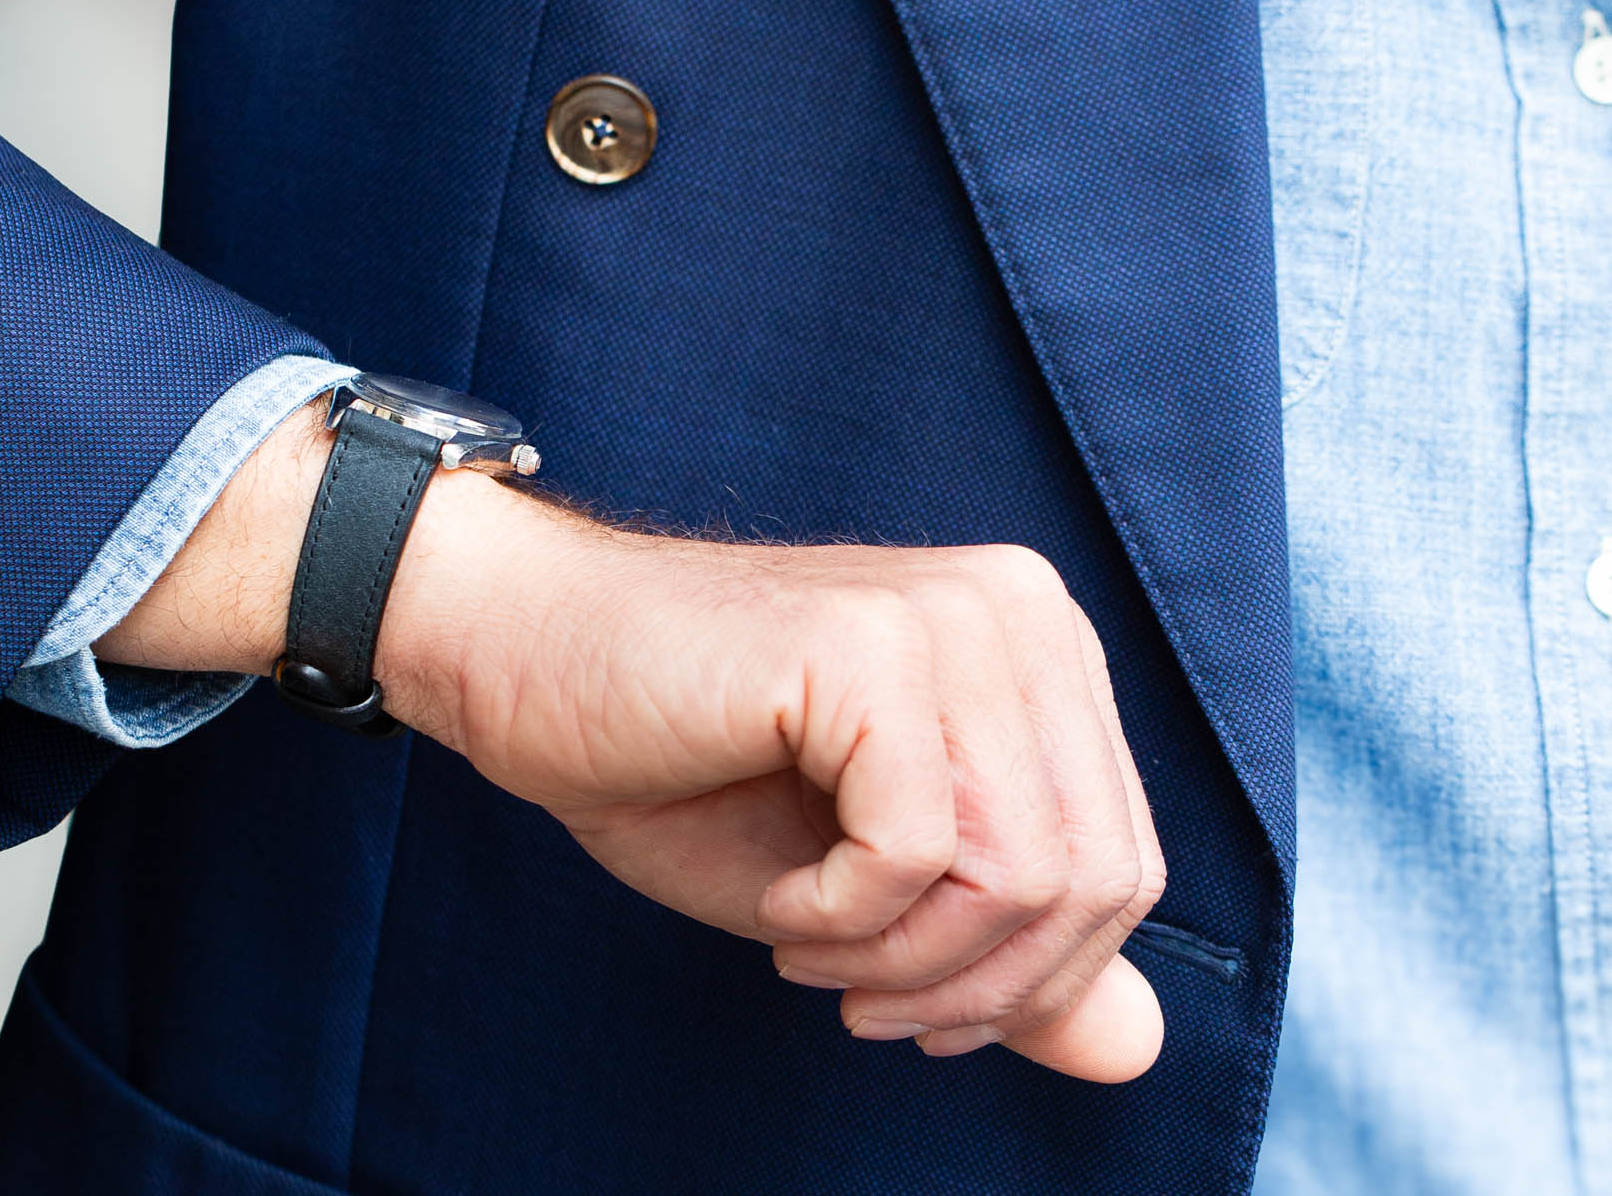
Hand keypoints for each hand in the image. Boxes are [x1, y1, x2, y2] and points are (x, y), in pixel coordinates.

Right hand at [102, 402, 1166, 1081]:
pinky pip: (919, 849)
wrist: (525, 663)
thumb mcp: (870, 892)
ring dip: (908, 963)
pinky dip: (847, 920)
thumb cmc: (684, 766)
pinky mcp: (866, 644)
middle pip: (1093, 876)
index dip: (1032, 980)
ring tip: (815, 953)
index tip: (916, 1008)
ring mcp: (947, 616)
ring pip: (1021, 870)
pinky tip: (781, 905)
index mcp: (1042, 649)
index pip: (1124, 860)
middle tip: (861, 1004)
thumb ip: (1006, 954)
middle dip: (980, 988)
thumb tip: (1137, 1052)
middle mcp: (1021, 610)